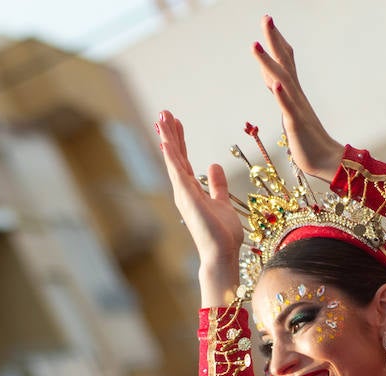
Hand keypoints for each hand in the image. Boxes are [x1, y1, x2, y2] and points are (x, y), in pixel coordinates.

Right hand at [155, 110, 244, 270]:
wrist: (222, 254)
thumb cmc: (222, 234)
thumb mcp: (222, 202)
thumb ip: (217, 185)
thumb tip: (213, 165)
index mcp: (192, 190)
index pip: (184, 159)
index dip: (180, 140)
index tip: (176, 122)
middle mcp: (184, 190)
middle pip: (176, 156)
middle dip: (170, 134)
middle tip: (164, 112)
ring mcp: (183, 194)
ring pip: (173, 160)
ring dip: (168, 138)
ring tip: (162, 117)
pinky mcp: (187, 198)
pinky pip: (177, 173)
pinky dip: (171, 156)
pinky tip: (165, 141)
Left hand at [253, 16, 342, 181]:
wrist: (326, 162)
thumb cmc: (308, 140)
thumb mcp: (290, 112)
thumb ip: (282, 95)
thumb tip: (273, 79)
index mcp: (294, 93)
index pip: (285, 62)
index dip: (277, 42)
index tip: (269, 22)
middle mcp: (296, 96)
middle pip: (284, 63)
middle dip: (274, 41)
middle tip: (266, 18)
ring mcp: (296, 109)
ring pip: (281, 81)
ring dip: (269, 63)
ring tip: (256, 45)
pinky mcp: (296, 124)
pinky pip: (288, 108)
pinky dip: (282, 95)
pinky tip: (276, 84)